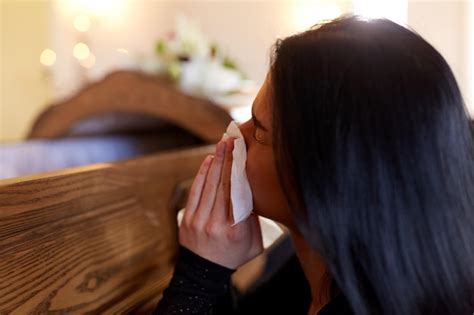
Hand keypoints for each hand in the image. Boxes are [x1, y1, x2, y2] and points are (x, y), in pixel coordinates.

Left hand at [179, 137, 262, 268]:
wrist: (205, 272)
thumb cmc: (235, 254)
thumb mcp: (254, 241)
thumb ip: (252, 216)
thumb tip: (251, 187)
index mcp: (236, 230)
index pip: (239, 193)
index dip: (240, 170)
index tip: (243, 152)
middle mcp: (216, 224)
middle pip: (224, 184)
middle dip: (228, 159)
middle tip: (232, 140)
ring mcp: (199, 221)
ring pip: (209, 185)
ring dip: (216, 161)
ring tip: (222, 144)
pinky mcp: (188, 219)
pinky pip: (196, 191)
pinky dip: (203, 174)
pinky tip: (209, 160)